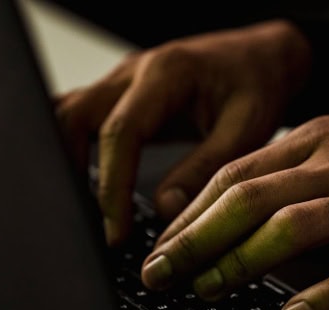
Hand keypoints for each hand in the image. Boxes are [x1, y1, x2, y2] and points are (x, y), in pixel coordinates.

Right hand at [55, 19, 311, 244]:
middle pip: (73, 117)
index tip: (115, 231)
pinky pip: (83, 118)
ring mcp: (124, 82)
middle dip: (72, 173)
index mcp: (167, 73)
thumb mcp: (247, 129)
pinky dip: (75, 150)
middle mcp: (135, 72)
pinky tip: (83, 184)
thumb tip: (166, 208)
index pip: (120, 132)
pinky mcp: (123, 96)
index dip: (112, 187)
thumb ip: (206, 168)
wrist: (261, 58)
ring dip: (67, 161)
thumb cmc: (258, 85)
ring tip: (82, 210)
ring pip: (69, 115)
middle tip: (87, 224)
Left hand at [140, 112, 328, 309]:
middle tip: (162, 273)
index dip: (190, 212)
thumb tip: (245, 203)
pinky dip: (324, 296)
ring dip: (241, 262)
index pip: (235, 174)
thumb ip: (299, 166)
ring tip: (209, 291)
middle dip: (195, 239)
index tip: (162, 243)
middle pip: (248, 199)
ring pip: (291, 228)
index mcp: (318, 139)